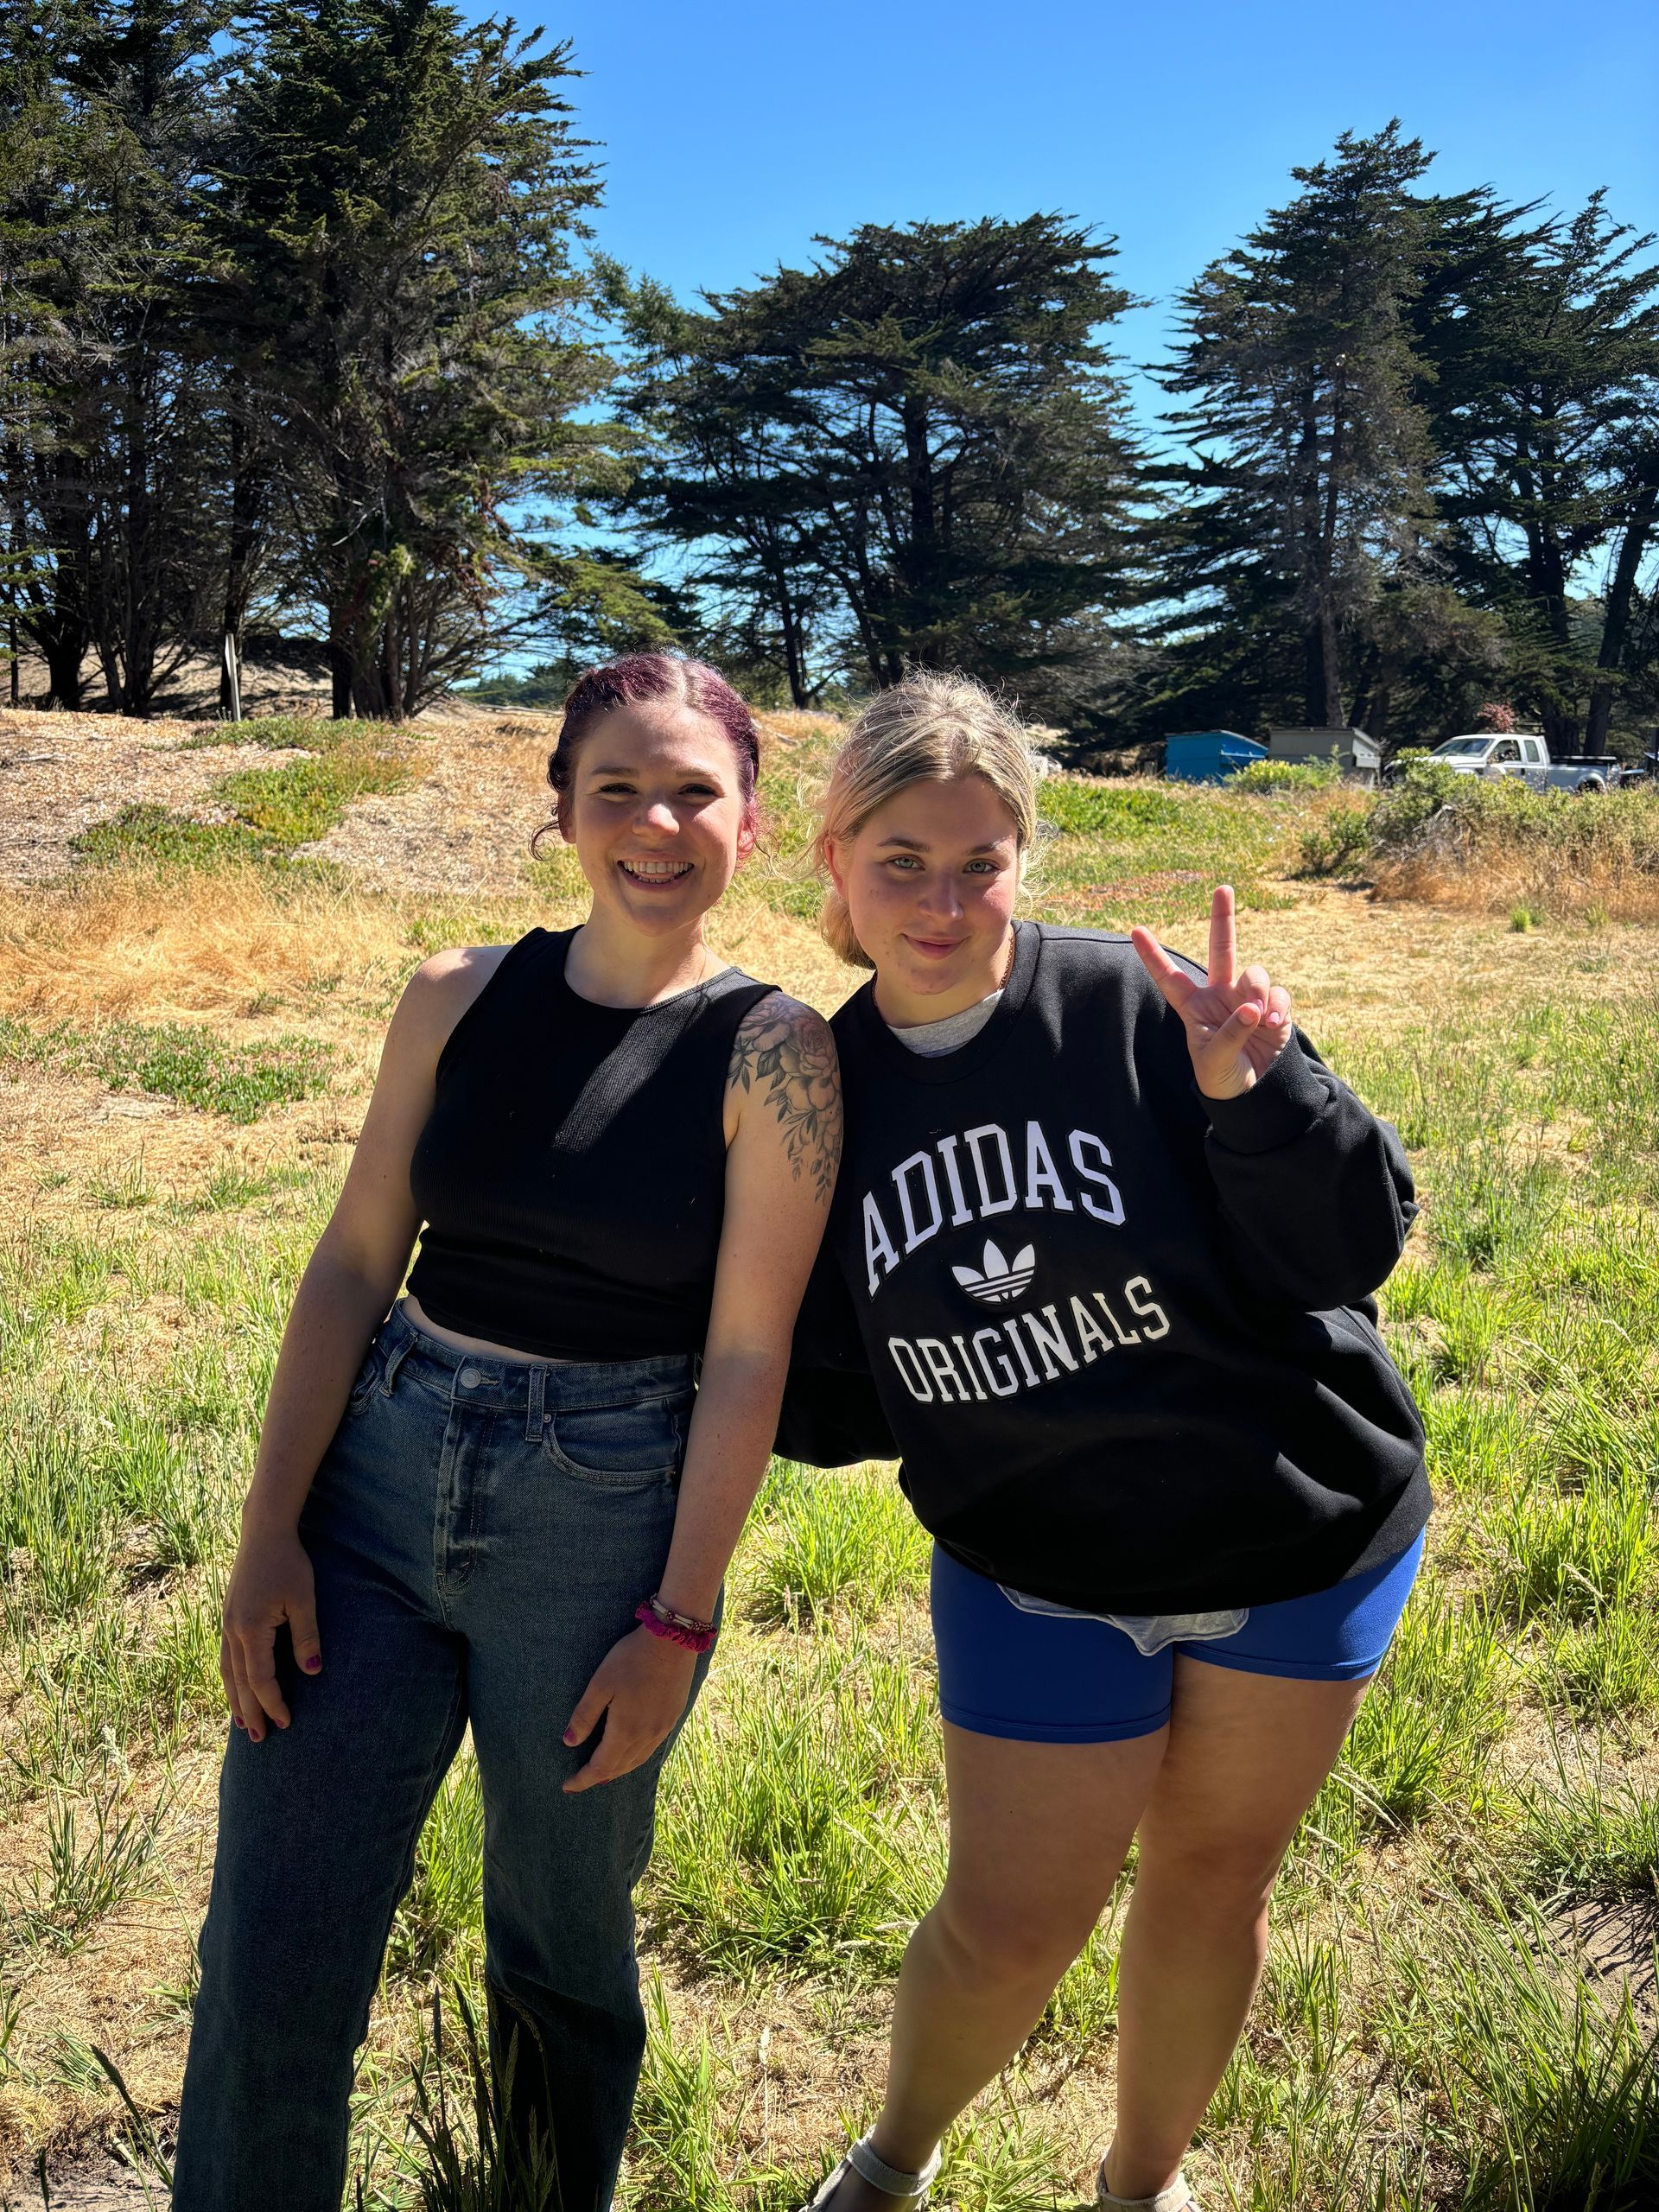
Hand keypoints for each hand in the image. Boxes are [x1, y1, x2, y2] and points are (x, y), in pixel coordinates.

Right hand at [220, 1521, 321, 1741]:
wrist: (264, 1532)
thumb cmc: (289, 1562)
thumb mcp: (304, 1599)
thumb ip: (307, 1637)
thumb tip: (313, 1672)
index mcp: (251, 1629)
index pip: (261, 1680)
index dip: (273, 1704)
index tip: (286, 1722)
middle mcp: (233, 1631)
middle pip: (239, 1682)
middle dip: (250, 1712)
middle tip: (259, 1738)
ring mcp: (227, 1623)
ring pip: (227, 1671)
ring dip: (235, 1699)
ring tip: (241, 1723)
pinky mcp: (229, 1615)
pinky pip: (226, 1656)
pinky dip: (230, 1678)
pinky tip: (236, 1685)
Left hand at [561, 1626, 698, 1794]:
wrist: (673, 1641)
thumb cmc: (632, 1659)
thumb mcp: (601, 1684)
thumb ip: (585, 1716)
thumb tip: (569, 1743)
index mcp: (625, 1731)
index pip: (600, 1767)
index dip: (583, 1779)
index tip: (567, 1786)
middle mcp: (646, 1736)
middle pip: (619, 1768)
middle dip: (598, 1777)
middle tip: (581, 1779)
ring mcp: (662, 1729)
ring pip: (636, 1761)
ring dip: (618, 1770)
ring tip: (603, 1772)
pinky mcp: (672, 1718)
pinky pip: (650, 1749)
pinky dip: (635, 1758)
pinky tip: (630, 1751)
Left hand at [1132, 885, 1292, 1100]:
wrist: (1253, 1092)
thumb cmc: (1220, 1076)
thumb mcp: (1213, 1060)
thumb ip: (1230, 1033)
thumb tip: (1253, 1008)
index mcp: (1193, 1006)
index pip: (1169, 977)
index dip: (1153, 955)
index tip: (1135, 929)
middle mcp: (1219, 994)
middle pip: (1222, 949)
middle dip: (1222, 918)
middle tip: (1223, 887)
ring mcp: (1247, 998)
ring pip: (1255, 973)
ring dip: (1257, 991)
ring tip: (1259, 1019)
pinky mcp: (1273, 1008)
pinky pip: (1278, 993)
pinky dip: (1277, 1006)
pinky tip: (1272, 1024)